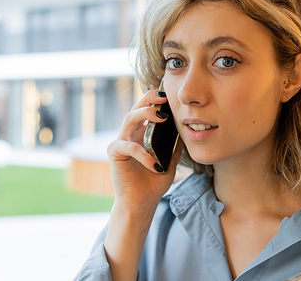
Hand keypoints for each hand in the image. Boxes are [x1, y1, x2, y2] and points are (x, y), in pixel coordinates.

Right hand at [107, 90, 184, 210]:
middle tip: (163, 97)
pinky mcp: (114, 153)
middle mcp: (130, 134)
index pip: (147, 110)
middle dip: (149, 99)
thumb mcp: (170, 161)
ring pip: (129, 119)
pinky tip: (155, 164)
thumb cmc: (154, 182)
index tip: (170, 96)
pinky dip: (143, 154)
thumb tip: (186, 131)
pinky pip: (129, 147)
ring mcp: (121, 141)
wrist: (142, 202)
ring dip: (145, 114)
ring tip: (162, 117)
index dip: (156, 100)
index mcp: (142, 133)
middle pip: (136, 108)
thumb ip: (175, 146)